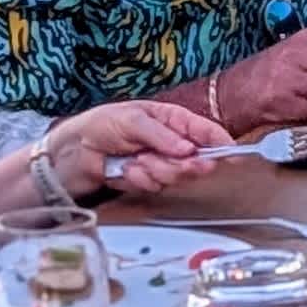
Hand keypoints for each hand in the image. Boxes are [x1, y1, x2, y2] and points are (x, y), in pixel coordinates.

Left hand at [45, 98, 232, 198]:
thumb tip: (188, 149)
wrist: (75, 150)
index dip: (221, 143)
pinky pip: (155, 185)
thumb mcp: (133, 120)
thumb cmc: (103, 124)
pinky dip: (140, 179)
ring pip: (175, 176)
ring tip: (134, 160)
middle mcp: (172, 143)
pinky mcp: (147, 180)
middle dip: (180, 164)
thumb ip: (162, 136)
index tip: (232, 155)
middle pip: (195, 160)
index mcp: (174, 120)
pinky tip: (126, 169)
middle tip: (164, 161)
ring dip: (153, 170)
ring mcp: (161, 162)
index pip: (206, 132)